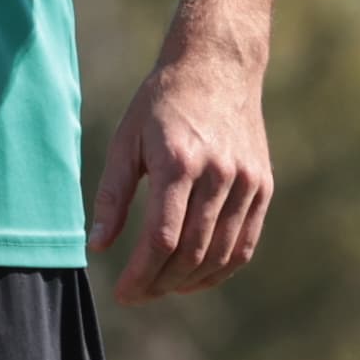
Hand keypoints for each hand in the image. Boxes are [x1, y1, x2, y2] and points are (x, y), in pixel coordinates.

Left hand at [90, 37, 270, 303]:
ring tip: (161, 287)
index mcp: (179, 162)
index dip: (141, 274)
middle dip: (161, 283)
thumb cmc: (162, 102)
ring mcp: (247, 182)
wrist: (217, 66)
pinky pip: (245, 243)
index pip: (162, 238)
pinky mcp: (263, 186)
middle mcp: (219, 175)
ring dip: (188, 282)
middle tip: (138, 294)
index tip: (123, 293)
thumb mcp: (127, 141)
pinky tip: (194, 278)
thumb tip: (97, 246)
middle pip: (191, 252)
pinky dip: (220, 269)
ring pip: (220, 254)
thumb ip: (112, 196)